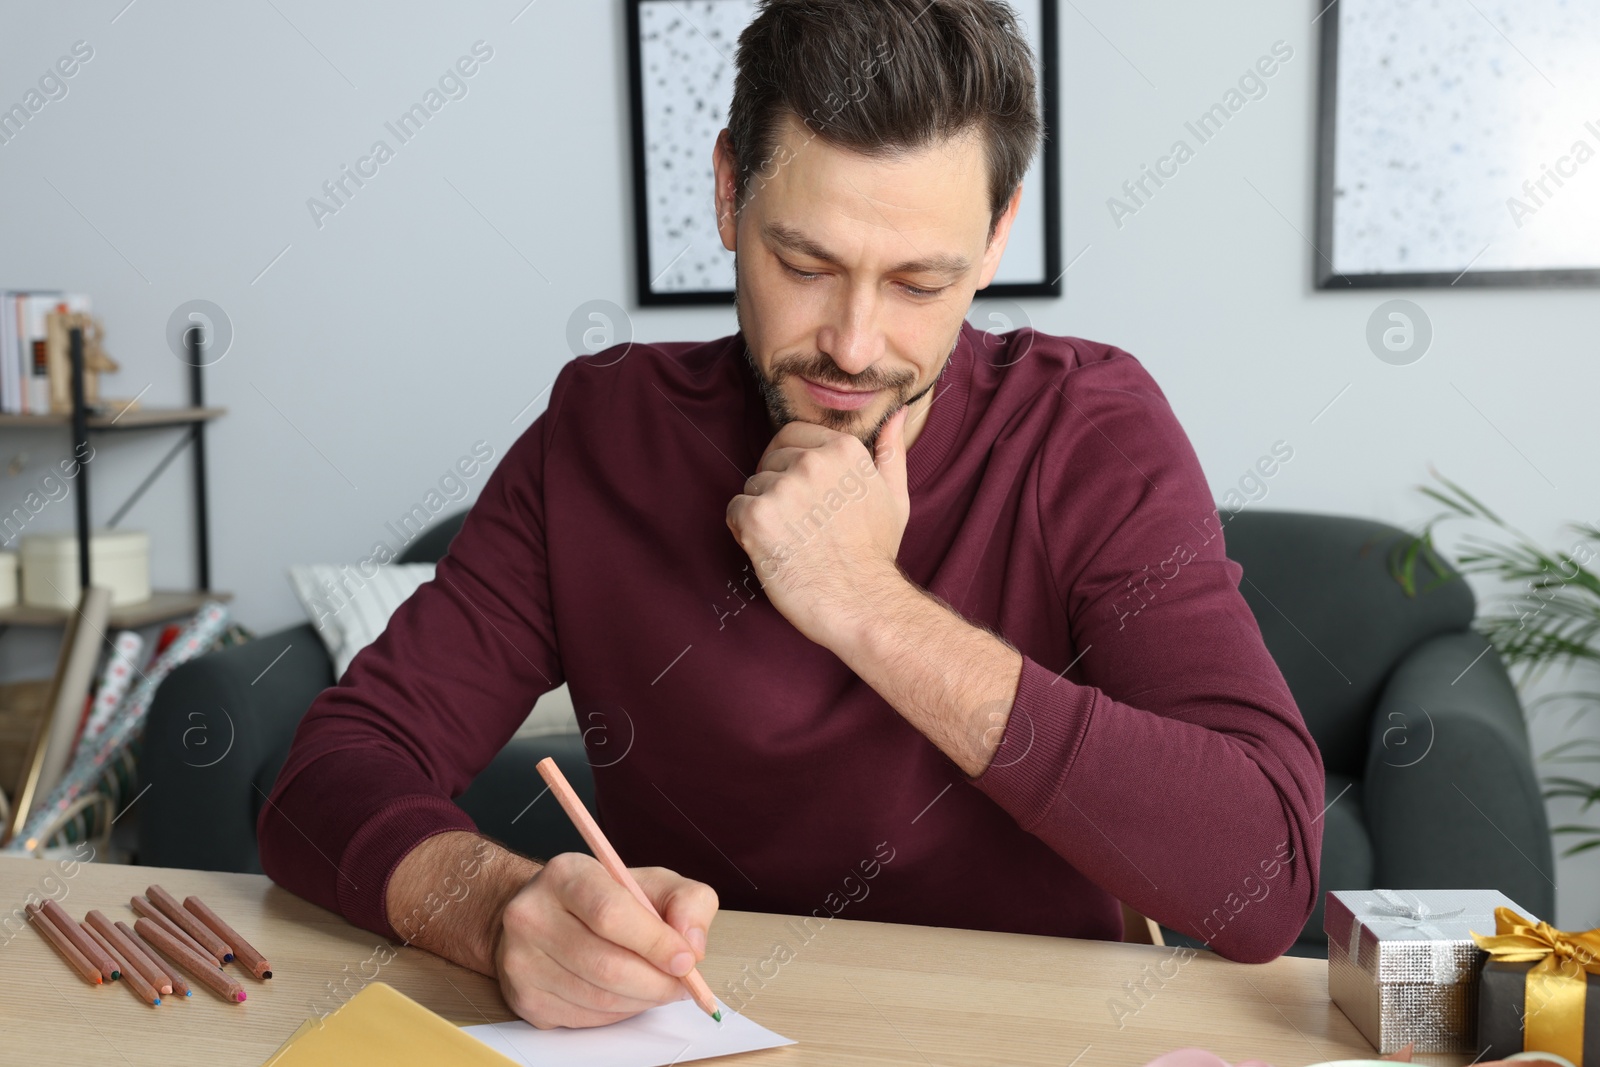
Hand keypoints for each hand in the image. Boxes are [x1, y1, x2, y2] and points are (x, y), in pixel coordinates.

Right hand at [494, 853, 718, 1029]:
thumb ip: (686, 901)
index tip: (686, 960)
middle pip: (605, 964)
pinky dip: (617, 1013)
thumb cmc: (605, 898)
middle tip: (681, 984)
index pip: (610, 913)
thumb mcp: (652, 882)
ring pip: (598, 998)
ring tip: (657, 987)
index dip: (655, 942)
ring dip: (640, 1000)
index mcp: (565, 875)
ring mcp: (521, 960)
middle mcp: (532, 915)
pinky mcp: (524, 998)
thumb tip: (692, 944)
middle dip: (656, 982)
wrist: (543, 915)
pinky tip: (626, 995)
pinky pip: (584, 1018)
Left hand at [726, 406, 911, 646]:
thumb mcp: (894, 496)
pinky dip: (745, 532)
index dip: (792, 465)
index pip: (792, 436)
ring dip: (764, 512)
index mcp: (843, 450)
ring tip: (791, 541)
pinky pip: (735, 511)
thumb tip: (896, 414)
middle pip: (770, 461)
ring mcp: (783, 488)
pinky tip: (773, 550)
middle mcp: (812, 462)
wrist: (860, 603)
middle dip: (778, 489)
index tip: (806, 497)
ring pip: (753, 487)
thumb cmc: (875, 554)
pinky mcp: (757, 517)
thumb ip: (891, 451)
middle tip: (801, 526)